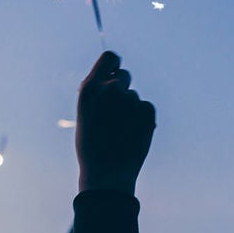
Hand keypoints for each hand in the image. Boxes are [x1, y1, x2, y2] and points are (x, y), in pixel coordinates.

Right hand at [75, 51, 155, 193]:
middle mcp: (111, 89)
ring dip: (130, 109)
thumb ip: (98, 93)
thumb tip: (110, 78)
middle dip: (122, 89)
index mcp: (91, 88)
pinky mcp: (147, 111)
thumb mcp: (85, 114)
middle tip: (117, 112)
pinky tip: (132, 135)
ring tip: (120, 132)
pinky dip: (142, 119)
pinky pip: (146, 107)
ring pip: (135, 97)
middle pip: (124, 75)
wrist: (107, 174)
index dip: (113, 64)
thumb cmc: (91, 147)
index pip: (110, 57)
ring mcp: (130, 99)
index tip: (114, 72)